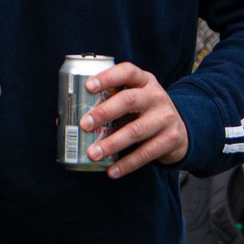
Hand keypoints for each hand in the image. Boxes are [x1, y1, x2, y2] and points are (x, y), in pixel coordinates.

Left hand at [81, 62, 188, 178]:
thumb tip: (62, 122)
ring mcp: (166, 117)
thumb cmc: (144, 113)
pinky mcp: (171, 139)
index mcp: (144, 81)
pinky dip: (127, 163)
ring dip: (112, 143)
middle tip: (85, 124)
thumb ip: (107, 105)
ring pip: (137, 130)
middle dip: (105, 112)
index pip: (127, 72)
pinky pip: (146, 153)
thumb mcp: (133, 102)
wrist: (181, 131)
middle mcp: (156, 96)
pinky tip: (112, 170)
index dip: (107, 77)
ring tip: (93, 153)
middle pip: (130, 100)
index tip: (88, 86)